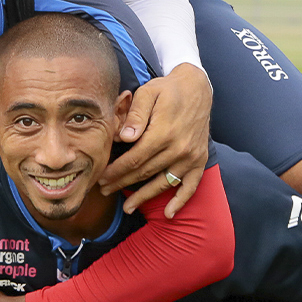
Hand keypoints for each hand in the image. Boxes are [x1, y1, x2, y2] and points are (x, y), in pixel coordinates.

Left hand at [99, 64, 211, 216]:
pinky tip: (168, 213)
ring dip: (144, 197)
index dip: (116, 171)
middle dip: (123, 183)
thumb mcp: (148, 93)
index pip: (134, 159)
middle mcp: (179, 148)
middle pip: (145, 173)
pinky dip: (180, 201)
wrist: (198, 88)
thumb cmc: (167, 90)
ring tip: (127, 207)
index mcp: (163, 133)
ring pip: (163, 183)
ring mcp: (191, 156)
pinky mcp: (200, 160)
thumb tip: (124, 137)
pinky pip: (190, 185)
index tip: (101, 177)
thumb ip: (135, 115)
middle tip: (105, 191)